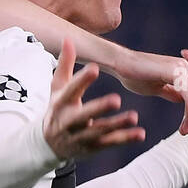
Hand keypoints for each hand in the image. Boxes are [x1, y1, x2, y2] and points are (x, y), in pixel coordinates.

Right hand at [45, 39, 145, 160]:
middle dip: (99, 108)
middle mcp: (68, 122)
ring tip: (134, 117)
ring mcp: (80, 137)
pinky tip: (140, 134)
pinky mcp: (91, 148)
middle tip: (116, 100)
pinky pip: (109, 143)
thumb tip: (68, 38)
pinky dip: (124, 139)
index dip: (81, 80)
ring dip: (117, 125)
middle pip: (84, 115)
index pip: (71, 90)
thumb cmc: (57, 109)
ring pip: (99, 132)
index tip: (94, 68)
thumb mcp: (57, 87)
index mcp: (61, 103)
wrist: (47, 145)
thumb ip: (65, 64)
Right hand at [111, 48, 187, 133]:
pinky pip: (186, 91)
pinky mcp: (175, 71)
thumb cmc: (134, 75)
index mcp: (179, 71)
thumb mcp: (155, 88)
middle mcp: (183, 67)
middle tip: (185, 132)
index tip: (183, 128)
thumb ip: (170, 92)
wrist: (121, 64)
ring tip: (185, 130)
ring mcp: (180, 67)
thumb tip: (182, 100)